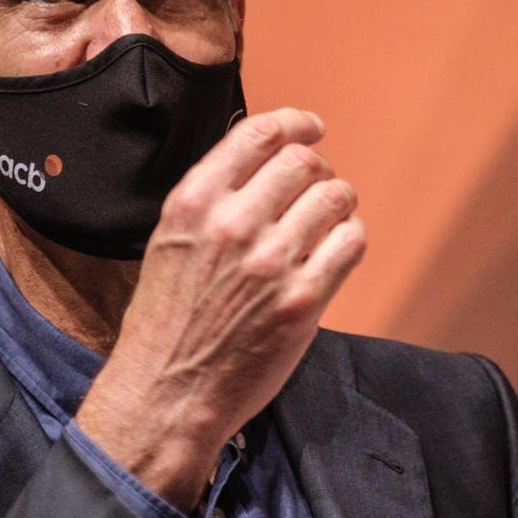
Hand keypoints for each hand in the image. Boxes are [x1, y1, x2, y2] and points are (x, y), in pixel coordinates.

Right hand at [76, 107, 365, 509]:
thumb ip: (211, 199)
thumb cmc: (166, 322)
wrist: (168, 394)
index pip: (260, 133)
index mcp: (194, 202)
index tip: (311, 129)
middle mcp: (233, 223)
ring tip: (329, 220)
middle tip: (318, 187)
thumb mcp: (169, 241)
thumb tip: (260, 160)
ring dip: (339, 203)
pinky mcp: (304, 300)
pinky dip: (350, 238)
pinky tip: (335, 250)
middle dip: (318, 170)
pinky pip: (351, 242)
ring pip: (336, 197)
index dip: (296, 124)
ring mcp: (272, 262)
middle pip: (304, 162)